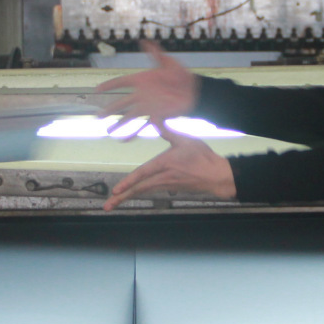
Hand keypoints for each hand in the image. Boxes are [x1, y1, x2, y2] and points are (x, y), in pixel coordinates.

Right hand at [95, 40, 198, 131]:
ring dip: (119, 124)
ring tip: (109, 132)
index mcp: (142, 81)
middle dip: (110, 109)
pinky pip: (143, 126)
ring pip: (129, 116)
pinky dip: (134, 133)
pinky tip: (125, 140)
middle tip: (97, 116)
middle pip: (121, 103)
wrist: (195, 92)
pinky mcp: (156, 115)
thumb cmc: (182, 76)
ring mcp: (148, 106)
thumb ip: (156, 53)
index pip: (121, 82)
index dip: (110, 85)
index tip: (98, 89)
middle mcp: (142, 94)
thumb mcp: (168, 63)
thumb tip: (144, 41)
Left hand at [104, 123, 235, 210]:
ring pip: (143, 191)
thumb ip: (167, 130)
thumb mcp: (185, 140)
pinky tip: (132, 194)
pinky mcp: (170, 188)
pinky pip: (151, 191)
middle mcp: (163, 178)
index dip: (128, 182)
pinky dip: (139, 193)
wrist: (217, 176)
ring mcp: (166, 185)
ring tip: (114, 203)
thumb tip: (155, 116)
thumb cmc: (203, 157)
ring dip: (128, 197)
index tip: (116, 190)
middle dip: (122, 198)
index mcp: (164, 165)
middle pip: (139, 189)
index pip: (142, 175)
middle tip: (107, 207)